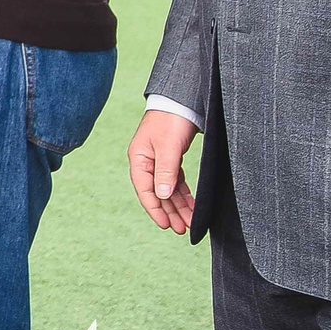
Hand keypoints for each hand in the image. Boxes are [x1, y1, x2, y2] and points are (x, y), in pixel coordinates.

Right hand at [129, 109, 198, 233]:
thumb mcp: (168, 147)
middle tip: (182, 229)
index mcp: (139, 158)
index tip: (166, 226)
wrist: (182, 100)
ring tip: (189, 221)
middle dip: (169, 212)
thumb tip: (161, 196)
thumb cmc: (170, 120)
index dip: (155, 210)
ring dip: (178, 205)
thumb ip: (165, 172)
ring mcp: (159, 160)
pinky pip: (176, 181)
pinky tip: (191, 204)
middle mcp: (147, 161)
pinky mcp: (171, 157)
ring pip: (168, 189)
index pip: (145, 190)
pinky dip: (183, 194)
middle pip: (157, 193)